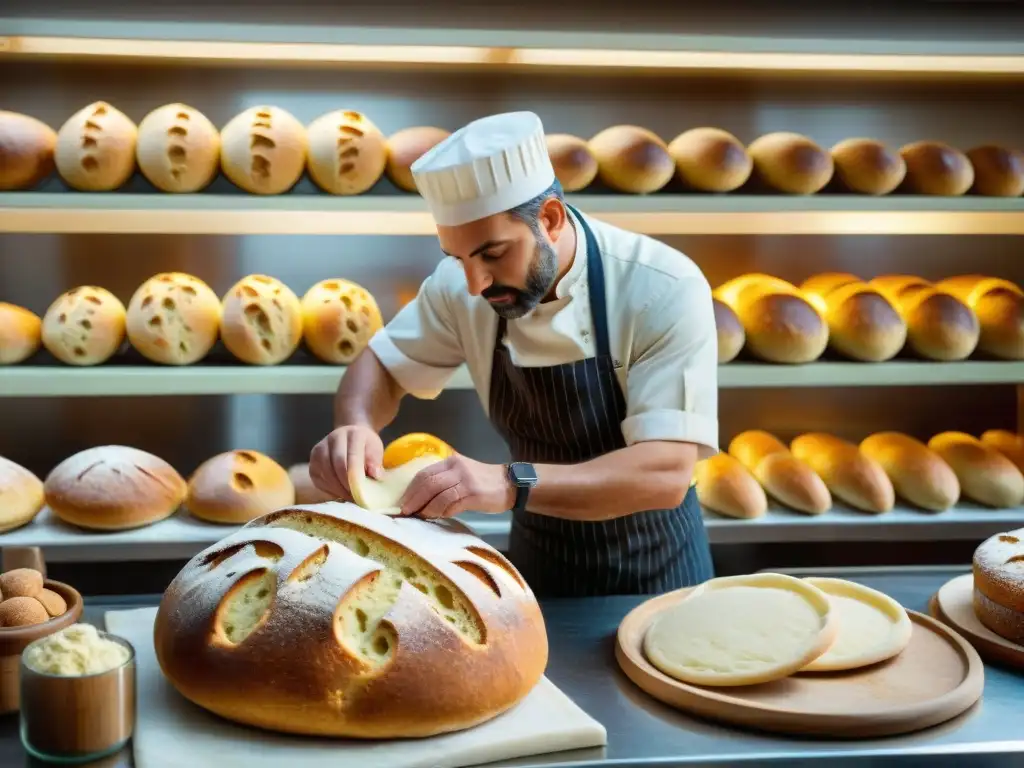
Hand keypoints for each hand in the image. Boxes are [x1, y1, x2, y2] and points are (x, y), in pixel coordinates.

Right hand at [308, 425, 383, 500]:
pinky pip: (319, 480)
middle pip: (338, 464)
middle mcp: (334, 438)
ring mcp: (320, 449)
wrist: (350, 438)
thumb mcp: (376, 451)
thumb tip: (375, 475)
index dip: (357, 476)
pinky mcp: (312, 462)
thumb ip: (375, 462)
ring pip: (327, 473)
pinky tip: (340, 493)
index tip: (362, 492)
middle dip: (347, 484)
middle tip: (356, 498)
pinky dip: (330, 490)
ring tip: (350, 497)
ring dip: (339, 489)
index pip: (353, 456)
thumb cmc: (366, 448)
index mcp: (353, 433)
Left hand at [398, 454, 514, 519]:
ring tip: (418, 516)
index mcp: (451, 462)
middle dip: (413, 499)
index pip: (425, 473)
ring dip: (425, 508)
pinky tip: (436, 517)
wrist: (510, 484)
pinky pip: (451, 503)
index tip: (402, 501)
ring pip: (438, 494)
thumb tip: (420, 499)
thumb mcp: (462, 474)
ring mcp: (466, 480)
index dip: (411, 489)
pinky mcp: (474, 494)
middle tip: (405, 511)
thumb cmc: (483, 482)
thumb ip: (444, 481)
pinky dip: (440, 511)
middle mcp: (456, 468)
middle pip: (428, 483)